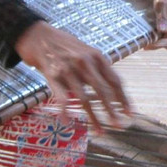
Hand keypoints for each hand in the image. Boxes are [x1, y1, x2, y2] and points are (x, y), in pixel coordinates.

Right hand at [14, 21, 129, 131]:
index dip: (123, 98)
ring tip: (100, 131)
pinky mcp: (52, 75)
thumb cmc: (62, 44)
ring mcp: (68, 69)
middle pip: (102, 91)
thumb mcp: (85, 50)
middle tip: (119, 126)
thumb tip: (109, 88)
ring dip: (93, 117)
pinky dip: (65, 111)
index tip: (129, 113)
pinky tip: (67, 122)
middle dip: (112, 111)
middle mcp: (84, 62)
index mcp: (96, 56)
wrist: (37, 34)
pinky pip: (61, 97)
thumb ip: (96, 67)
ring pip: (84, 98)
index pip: (114, 80)